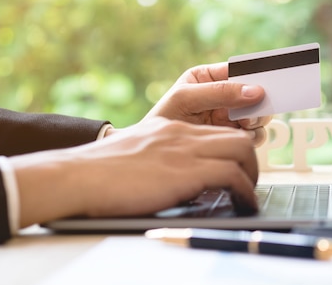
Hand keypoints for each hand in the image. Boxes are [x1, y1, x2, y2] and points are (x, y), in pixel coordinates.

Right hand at [11, 118, 258, 227]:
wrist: (78, 176)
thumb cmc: (99, 172)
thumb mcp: (136, 152)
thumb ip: (160, 155)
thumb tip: (176, 176)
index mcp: (171, 128)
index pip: (217, 130)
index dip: (235, 148)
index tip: (240, 165)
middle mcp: (183, 134)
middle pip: (237, 137)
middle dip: (252, 161)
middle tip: (249, 182)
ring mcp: (186, 150)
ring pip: (242, 150)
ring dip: (253, 175)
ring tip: (248, 196)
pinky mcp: (186, 171)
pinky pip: (232, 175)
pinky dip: (245, 192)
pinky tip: (244, 204)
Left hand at [124, 62, 271, 143]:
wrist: (152, 155)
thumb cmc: (162, 120)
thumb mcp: (186, 98)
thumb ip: (220, 92)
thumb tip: (255, 91)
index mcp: (211, 78)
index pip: (240, 70)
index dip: (256, 74)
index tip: (267, 82)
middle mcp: (224, 96)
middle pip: (256, 93)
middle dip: (258, 101)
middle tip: (251, 111)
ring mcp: (230, 117)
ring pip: (259, 115)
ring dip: (257, 120)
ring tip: (243, 125)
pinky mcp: (232, 137)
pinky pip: (254, 134)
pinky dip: (252, 136)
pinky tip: (239, 137)